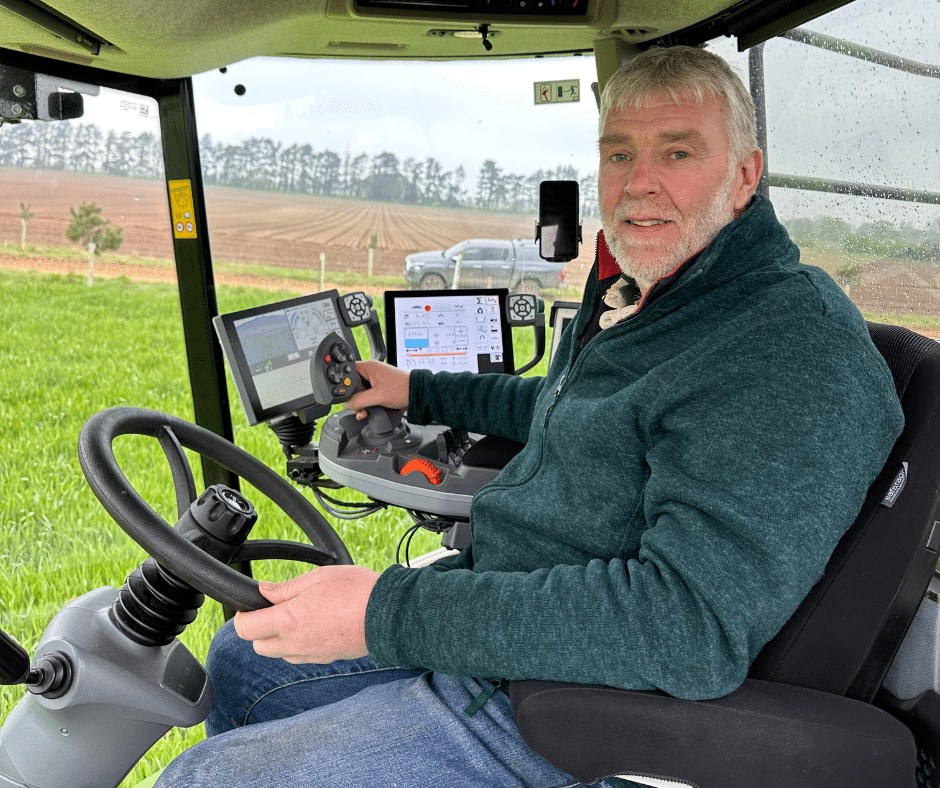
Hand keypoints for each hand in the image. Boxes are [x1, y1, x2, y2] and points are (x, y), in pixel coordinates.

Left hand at [233, 565, 379, 663]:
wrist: (388, 614)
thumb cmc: (356, 591)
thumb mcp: (318, 577)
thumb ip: (286, 588)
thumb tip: (265, 591)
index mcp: (288, 621)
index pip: (245, 629)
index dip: (244, 614)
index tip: (252, 604)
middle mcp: (295, 643)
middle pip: (258, 645)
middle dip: (260, 628)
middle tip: (275, 608)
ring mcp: (310, 655)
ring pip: (278, 653)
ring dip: (278, 638)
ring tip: (298, 615)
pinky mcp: (325, 659)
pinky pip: (299, 656)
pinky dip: (298, 644)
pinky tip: (314, 625)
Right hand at [346, 360, 409, 419]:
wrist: (418, 395)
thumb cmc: (403, 388)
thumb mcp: (378, 396)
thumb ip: (359, 400)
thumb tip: (347, 403)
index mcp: (369, 367)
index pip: (348, 372)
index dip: (345, 385)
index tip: (346, 397)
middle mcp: (371, 373)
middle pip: (353, 386)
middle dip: (354, 399)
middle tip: (358, 406)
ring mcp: (375, 383)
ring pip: (360, 395)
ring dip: (360, 405)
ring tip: (364, 412)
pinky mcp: (380, 391)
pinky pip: (367, 399)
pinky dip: (366, 407)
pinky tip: (367, 413)